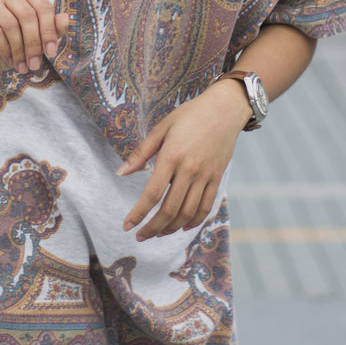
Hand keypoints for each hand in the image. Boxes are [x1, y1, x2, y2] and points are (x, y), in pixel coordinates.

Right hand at [0, 0, 70, 73]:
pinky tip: (8, 59)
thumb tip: (66, 19)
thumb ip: (52, 29)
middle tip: (35, 64)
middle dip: (33, 43)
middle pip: (27, 15)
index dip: (49, 31)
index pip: (43, 7)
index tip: (51, 52)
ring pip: (10, 24)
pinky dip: (5, 49)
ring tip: (23, 66)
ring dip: (19, 49)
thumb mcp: (36, 39)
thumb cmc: (13, 43)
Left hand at [117, 84, 249, 240]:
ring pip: (188, 213)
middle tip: (140, 236)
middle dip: (152, 228)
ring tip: (158, 232)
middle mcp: (190, 170)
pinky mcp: (217, 178)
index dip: (138, 213)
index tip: (127, 225)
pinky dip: (193, 221)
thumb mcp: (162, 127)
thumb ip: (141, 153)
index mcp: (172, 156)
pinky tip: (182, 226)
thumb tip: (121, 173)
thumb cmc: (190, 115)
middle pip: (170, 209)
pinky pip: (206, 207)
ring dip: (171, 228)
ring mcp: (206, 176)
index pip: (152, 194)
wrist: (225, 108)